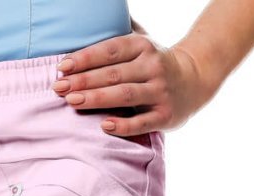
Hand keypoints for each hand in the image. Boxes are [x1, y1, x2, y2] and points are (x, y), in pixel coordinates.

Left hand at [51, 19, 218, 137]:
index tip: (62, 67)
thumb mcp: (142, 42)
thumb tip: (96, 12)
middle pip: (114, 74)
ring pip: (125, 95)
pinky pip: (142, 122)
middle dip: (84, 80)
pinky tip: (104, 125)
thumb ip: (120, 31)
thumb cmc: (155, 63)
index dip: (86, 58)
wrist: (195, 80)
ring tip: (72, 101)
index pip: (110, 51)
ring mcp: (160, 91)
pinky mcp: (165, 115)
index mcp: (143, 47)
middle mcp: (152, 66)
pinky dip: (123, 125)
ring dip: (97, 98)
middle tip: (58, 88)